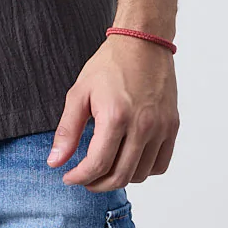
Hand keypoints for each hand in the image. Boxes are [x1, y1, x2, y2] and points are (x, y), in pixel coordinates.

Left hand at [46, 35, 179, 189]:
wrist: (142, 43)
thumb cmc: (109, 65)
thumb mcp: (80, 93)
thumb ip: (67, 130)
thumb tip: (55, 162)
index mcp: (116, 116)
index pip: (98, 164)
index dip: (80, 177)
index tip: (68, 177)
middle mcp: (142, 126)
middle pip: (120, 176)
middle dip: (97, 184)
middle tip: (84, 179)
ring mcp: (161, 128)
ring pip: (141, 175)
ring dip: (120, 178)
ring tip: (105, 168)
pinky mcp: (172, 126)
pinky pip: (160, 165)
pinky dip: (144, 170)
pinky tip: (129, 160)